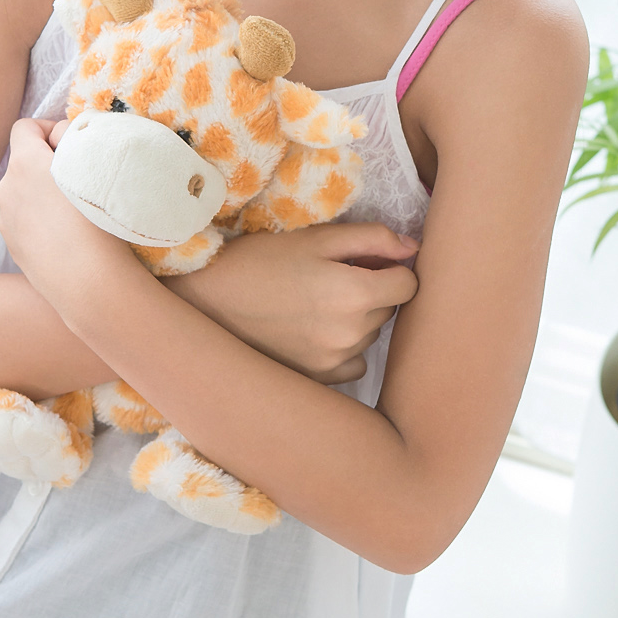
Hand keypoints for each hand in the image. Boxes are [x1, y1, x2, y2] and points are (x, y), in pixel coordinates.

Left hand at [0, 117, 129, 308]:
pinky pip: (27, 222)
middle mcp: (7, 190)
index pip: (24, 127)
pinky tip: (69, 236)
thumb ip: (77, 141)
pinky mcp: (14, 248)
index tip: (73, 145)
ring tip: (78, 212)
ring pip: (25, 194)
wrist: (89, 285)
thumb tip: (67, 135)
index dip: (49, 129)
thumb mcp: (94, 166)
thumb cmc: (99, 221)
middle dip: (49, 164)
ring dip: (45, 194)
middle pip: (25, 162)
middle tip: (83, 178)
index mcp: (24, 164)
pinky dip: (43, 221)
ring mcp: (7, 222)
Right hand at [164, 222, 419, 384]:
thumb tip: (413, 248)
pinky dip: (342, 348)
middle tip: (331, 277)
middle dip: (372, 292)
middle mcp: (350, 334)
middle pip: (389, 310)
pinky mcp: (318, 380)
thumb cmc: (256, 263)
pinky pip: (352, 364)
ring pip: (370, 336)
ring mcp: (334, 362)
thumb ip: (371, 238)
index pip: (408, 285)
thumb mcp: (314, 238)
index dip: (393, 268)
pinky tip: (311, 332)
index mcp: (354, 293)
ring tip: (314, 303)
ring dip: (357, 320)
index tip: (369, 261)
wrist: (203, 306)